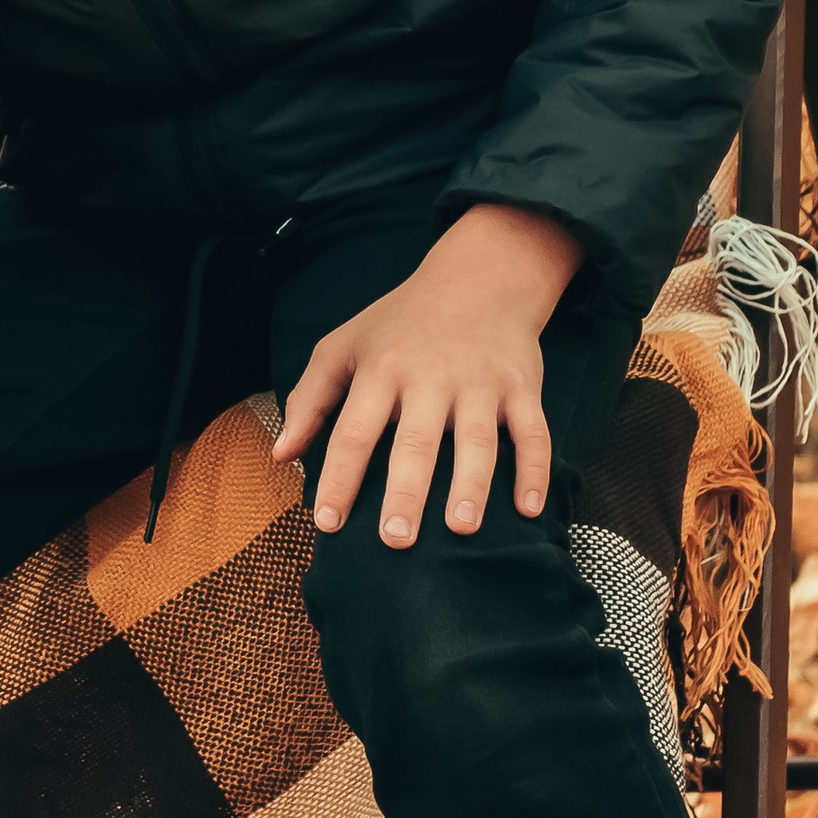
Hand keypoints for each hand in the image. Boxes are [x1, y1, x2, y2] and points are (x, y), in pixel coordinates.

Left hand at [275, 203, 583, 547]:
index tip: (327, 523)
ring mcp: (480, 383)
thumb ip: (311, 399)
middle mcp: (430, 378)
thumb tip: (281, 455)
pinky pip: (532, 432)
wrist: (478, 277)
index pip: (354, 432)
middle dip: (405, 492)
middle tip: (395, 540)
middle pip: (415, 442)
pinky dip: (535, 470)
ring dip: (472, 486)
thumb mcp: (343, 346)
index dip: (339, 478)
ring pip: (477, 440)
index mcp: (381, 370)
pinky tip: (529, 509)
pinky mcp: (521, 387)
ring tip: (462, 529)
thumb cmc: (400, 323)